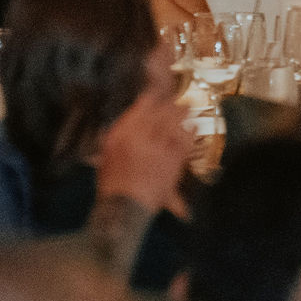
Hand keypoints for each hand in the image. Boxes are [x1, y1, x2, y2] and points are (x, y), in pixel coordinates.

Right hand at [94, 88, 193, 219]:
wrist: (125, 206)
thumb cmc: (111, 183)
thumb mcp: (106, 154)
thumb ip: (115, 137)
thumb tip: (125, 125)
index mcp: (123, 134)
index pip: (141, 108)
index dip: (151, 98)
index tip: (156, 94)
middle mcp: (141, 137)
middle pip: (160, 113)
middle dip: (169, 104)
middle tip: (176, 99)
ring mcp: (158, 148)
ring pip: (174, 124)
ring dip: (182, 113)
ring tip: (188, 106)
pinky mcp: (172, 162)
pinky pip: (184, 141)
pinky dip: (190, 132)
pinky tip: (194, 126)